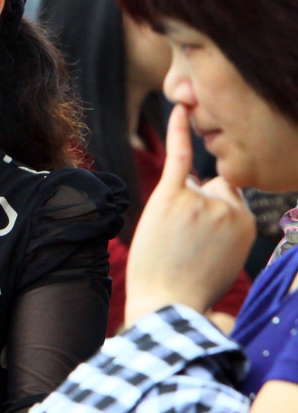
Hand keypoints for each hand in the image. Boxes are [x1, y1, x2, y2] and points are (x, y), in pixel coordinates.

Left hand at [123, 104, 255, 326]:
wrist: (165, 305)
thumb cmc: (190, 287)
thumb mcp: (226, 258)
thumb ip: (228, 224)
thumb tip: (216, 187)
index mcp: (247, 224)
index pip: (230, 196)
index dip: (211, 215)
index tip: (200, 239)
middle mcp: (229, 207)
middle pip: (213, 185)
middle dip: (196, 206)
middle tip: (180, 242)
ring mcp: (201, 200)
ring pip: (191, 183)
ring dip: (176, 203)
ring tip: (168, 238)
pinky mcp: (171, 196)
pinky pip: (178, 155)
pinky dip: (178, 130)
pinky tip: (180, 107)